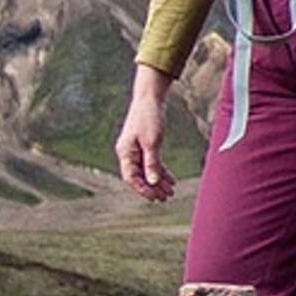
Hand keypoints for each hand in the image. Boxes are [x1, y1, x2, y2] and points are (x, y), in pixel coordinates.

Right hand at [117, 72, 176, 202]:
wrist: (150, 97)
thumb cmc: (149, 117)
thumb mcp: (152, 142)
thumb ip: (152, 162)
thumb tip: (152, 182)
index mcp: (125, 153)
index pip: (131, 178)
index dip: (143, 189)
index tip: (155, 197)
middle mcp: (128, 153)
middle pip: (139, 176)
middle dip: (152, 188)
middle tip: (166, 198)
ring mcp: (136, 150)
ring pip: (146, 171)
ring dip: (158, 181)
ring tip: (170, 192)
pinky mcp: (145, 145)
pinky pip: (152, 163)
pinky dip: (160, 171)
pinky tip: (170, 180)